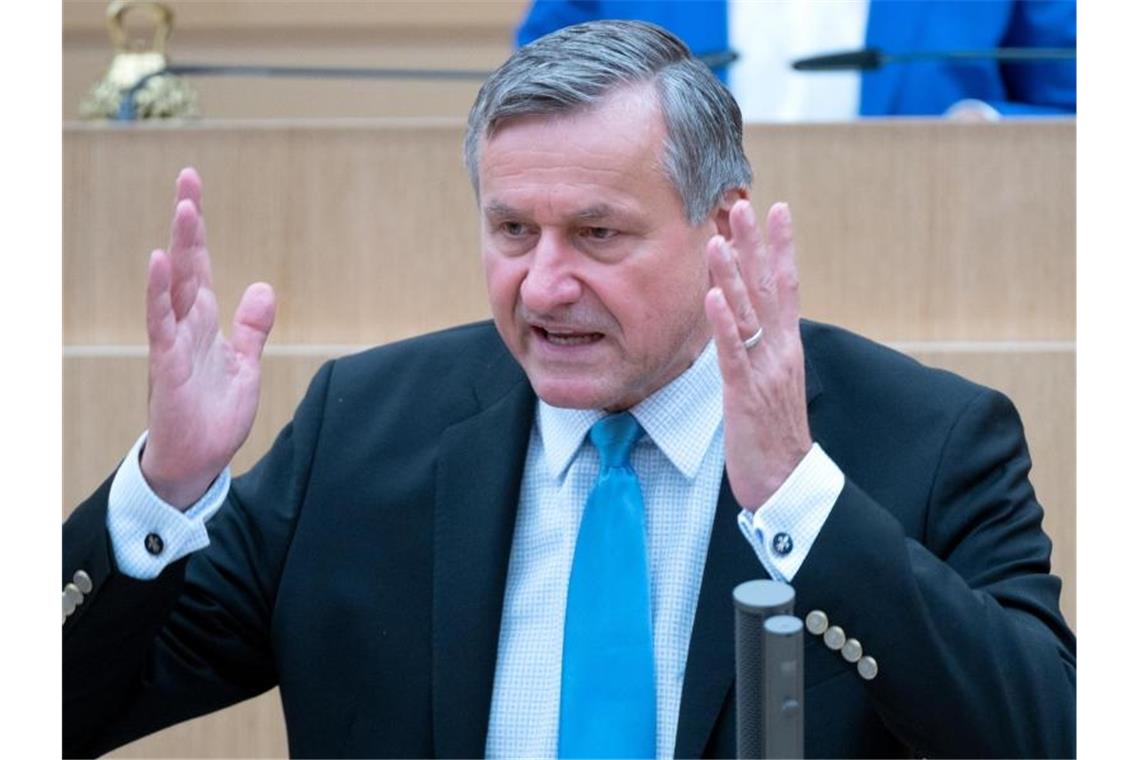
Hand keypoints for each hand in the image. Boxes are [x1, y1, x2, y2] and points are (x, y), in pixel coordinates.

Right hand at [139, 168, 275, 509]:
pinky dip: (160, 293)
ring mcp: (173, 342)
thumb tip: (262, 286)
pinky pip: (161, 322)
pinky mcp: (166, 364)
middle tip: (189, 178)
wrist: (198, 461)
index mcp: (204, 323)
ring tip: (185, 208)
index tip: (193, 190)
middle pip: (187, 264)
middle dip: (188, 222)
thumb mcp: (244, 364)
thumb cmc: (214, 415)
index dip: (199, 231)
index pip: (201, 267)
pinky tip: (159, 262)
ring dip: (179, 246)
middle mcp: (186, 325)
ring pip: (174, 285)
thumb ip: (252, 327)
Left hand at [704, 201, 811, 510]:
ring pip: (748, 313)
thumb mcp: (769, 382)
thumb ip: (761, 348)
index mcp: (787, 346)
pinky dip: (723, 322)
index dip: (781, 246)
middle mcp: (780, 351)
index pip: (786, 286)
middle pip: (769, 287)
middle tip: (745, 203)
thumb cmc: (773, 434)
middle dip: (756, 244)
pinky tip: (713, 295)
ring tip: (719, 237)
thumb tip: (749, 319)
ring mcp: (765, 370)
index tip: (777, 208)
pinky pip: (734, 353)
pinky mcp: (745, 394)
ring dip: (733, 273)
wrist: (786, 482)